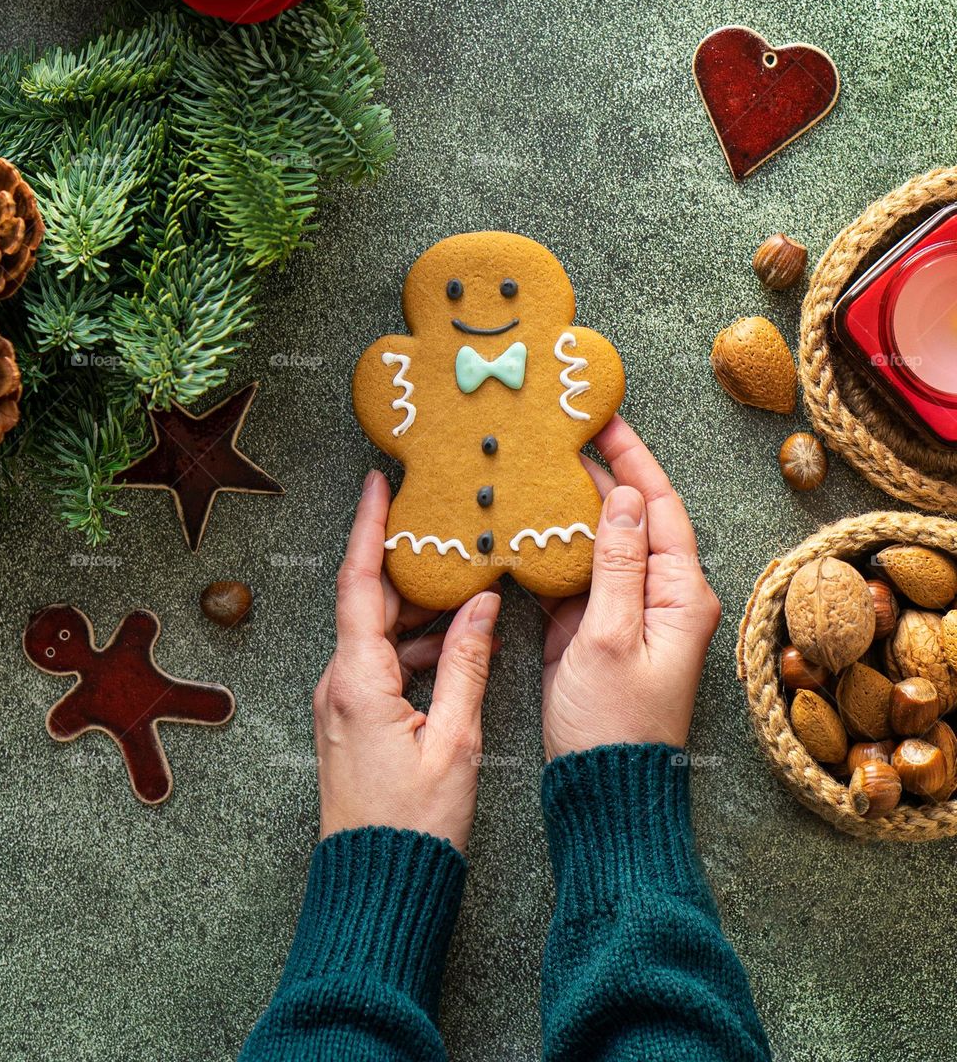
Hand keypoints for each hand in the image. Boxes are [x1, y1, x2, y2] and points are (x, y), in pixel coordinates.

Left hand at [315, 470, 500, 853]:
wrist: (378, 883)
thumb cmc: (415, 823)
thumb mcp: (455, 738)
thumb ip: (467, 663)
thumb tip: (480, 604)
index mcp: (358, 680)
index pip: (359, 584)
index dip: (368, 529)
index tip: (378, 484)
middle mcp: (340, 683)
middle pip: (370, 602)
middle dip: (408, 564)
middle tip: (445, 529)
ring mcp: (343, 702)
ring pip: (379, 632)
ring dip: (420, 610)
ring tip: (467, 587)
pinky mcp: (354, 719)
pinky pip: (382, 662)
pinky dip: (418, 645)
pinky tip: (459, 646)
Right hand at [541, 416, 720, 761]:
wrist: (602, 790)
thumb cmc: (615, 723)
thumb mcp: (611, 638)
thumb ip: (618, 564)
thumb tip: (623, 497)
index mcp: (680, 595)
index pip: (660, 507)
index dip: (634, 459)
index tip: (605, 420)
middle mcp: (661, 596)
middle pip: (633, 518)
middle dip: (602, 474)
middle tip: (562, 433)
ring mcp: (627, 612)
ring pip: (603, 544)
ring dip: (575, 507)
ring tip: (541, 465)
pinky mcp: (596, 630)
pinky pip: (580, 575)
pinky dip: (557, 548)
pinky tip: (530, 523)